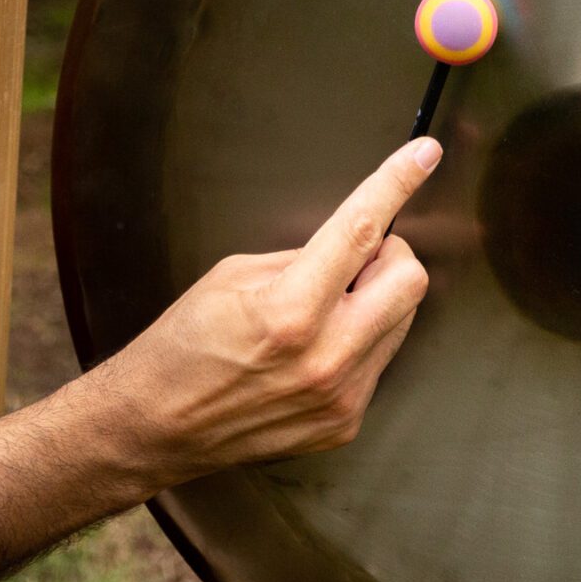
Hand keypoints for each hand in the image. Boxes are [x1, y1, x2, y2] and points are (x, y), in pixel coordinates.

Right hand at [88, 136, 440, 485]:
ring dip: (374, 301)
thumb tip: (350, 246)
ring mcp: (340, 395)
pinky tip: (315, 350)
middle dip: (388, 256)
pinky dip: (357, 342)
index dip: (396, 183)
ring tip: (322, 311)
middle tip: (354, 258)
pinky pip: (378, 361)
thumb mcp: (231, 278)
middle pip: (409, 280)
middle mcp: (324, 357)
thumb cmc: (184, 348)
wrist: (157, 425)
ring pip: (401, 321)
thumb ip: (300, 259)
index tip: (423, 156)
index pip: (360, 231)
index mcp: (290, 311)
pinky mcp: (344, 421)